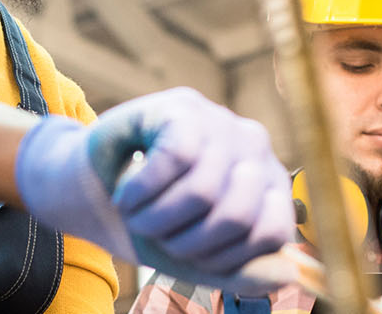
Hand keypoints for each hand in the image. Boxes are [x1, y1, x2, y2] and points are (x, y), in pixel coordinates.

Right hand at [14, 87, 293, 295]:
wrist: (94, 190)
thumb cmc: (153, 222)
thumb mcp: (196, 257)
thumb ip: (241, 271)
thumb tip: (287, 275)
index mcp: (270, 187)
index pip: (272, 234)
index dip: (224, 258)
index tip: (188, 257)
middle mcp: (256, 148)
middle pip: (235, 216)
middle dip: (183, 242)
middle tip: (154, 233)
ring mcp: (222, 122)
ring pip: (202, 191)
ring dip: (154, 219)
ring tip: (135, 214)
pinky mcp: (184, 106)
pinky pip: (174, 160)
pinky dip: (139, 191)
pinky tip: (125, 193)